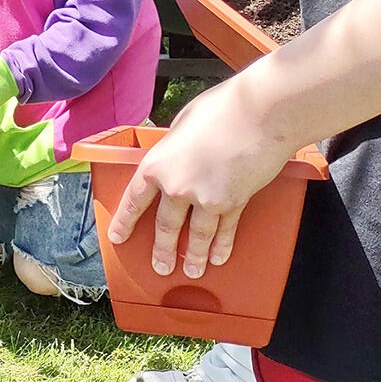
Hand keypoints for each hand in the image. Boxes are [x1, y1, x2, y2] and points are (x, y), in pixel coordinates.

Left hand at [104, 85, 298, 278]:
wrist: (261, 114)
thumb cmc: (220, 110)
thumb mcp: (181, 127)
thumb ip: (173, 150)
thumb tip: (174, 160)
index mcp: (157, 165)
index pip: (135, 200)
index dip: (125, 221)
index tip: (119, 237)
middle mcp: (178, 187)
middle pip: (166, 226)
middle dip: (162, 250)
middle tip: (160, 268)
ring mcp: (207, 198)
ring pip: (197, 235)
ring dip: (193, 256)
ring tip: (192, 271)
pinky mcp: (235, 202)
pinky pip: (225, 229)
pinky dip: (222, 245)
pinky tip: (218, 257)